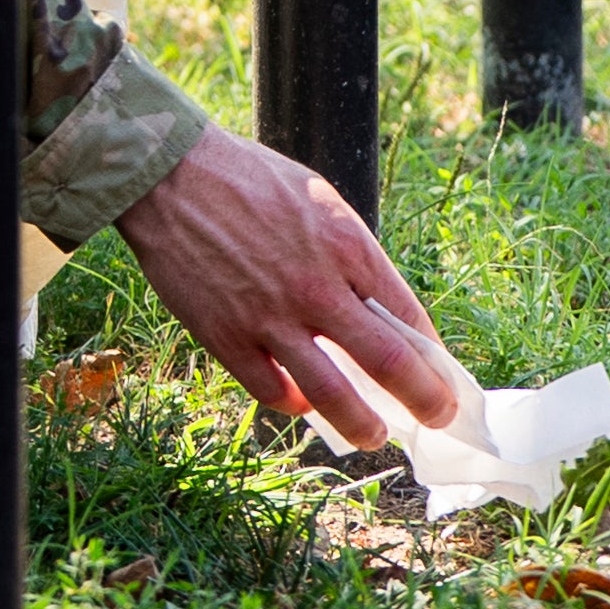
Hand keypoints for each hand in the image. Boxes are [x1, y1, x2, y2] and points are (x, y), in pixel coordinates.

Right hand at [110, 124, 455, 446]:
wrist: (168, 173)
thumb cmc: (247, 178)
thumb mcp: (319, 199)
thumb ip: (351, 254)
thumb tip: (382, 308)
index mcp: (347, 246)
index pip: (410, 316)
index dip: (434, 355)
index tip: (441, 375)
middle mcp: (316, 287)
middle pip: (389, 364)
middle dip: (424, 401)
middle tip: (436, 418)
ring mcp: (270, 317)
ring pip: (333, 395)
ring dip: (363, 424)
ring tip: (372, 435)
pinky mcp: (226, 336)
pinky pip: (272, 391)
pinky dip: (294, 404)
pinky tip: (301, 401)